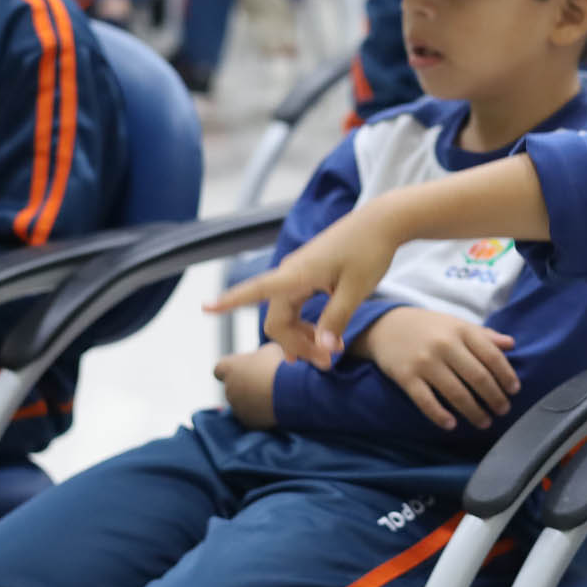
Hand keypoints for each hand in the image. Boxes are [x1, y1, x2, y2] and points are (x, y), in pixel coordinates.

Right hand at [208, 204, 404, 368]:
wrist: (381, 222)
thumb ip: (336, 319)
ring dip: (301, 338)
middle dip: (296, 346)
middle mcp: (290, 273)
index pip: (254, 290)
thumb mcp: (356, 289)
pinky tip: (321, 340)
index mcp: (296, 274)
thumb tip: (321, 348)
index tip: (204, 307)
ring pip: (286, 316)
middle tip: (327, 363)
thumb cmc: (369, 251)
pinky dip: (305, 325)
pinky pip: (295, 306)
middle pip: (277, 321)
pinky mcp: (308, 274)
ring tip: (328, 355)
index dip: (228, 301)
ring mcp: (298, 273)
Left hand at [214, 344, 283, 427]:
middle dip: (246, 385)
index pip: (219, 370)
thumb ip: (261, 356)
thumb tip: (265, 360)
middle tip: (266, 381)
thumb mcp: (270, 350)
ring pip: (243, 403)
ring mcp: (237, 407)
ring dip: (254, 400)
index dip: (230, 370)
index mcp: (229, 368)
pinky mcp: (248, 421)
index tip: (242, 369)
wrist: (287, 391)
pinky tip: (275, 407)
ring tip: (274, 394)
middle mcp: (228, 389)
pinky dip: (262, 413)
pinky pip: (253, 416)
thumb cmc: (275, 365)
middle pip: (234, 387)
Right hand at [354, 307, 517, 431]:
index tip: (514, 390)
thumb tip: (511, 345)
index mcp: (461, 330)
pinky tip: (451, 425)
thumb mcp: (456, 324)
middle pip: (478, 377)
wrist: (385, 325)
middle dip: (494, 398)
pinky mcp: (406, 377)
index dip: (506, 375)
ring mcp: (425, 362)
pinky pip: (426, 401)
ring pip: (456, 393)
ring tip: (484, 422)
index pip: (491, 356)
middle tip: (503, 410)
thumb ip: (484, 335)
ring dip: (474, 412)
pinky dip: (440, 415)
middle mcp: (445, 345)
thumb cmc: (429, 327)